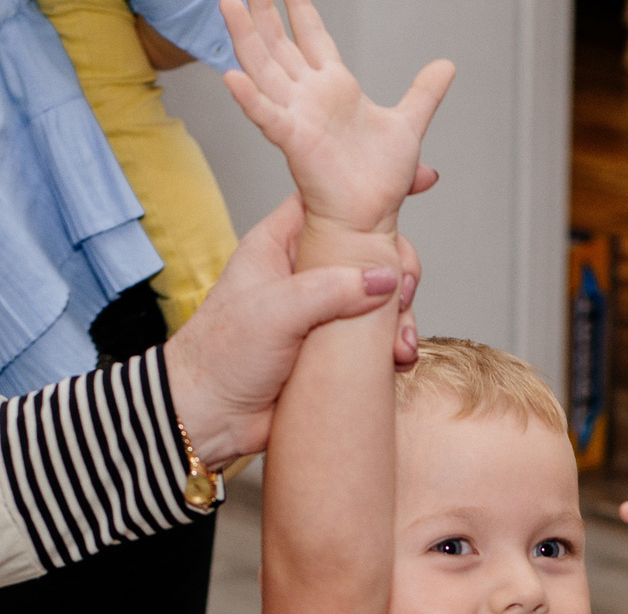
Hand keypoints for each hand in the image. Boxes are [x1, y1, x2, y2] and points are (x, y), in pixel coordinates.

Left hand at [164, 196, 423, 462]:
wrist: (209, 417)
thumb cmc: (221, 355)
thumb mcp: (274, 311)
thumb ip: (331, 289)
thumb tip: (385, 279)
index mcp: (282, 244)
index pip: (333, 202)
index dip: (372, 193)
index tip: (418, 181)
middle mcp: (305, 273)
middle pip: (369, 249)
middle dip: (397, 268)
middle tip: (405, 291)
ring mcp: (322, 311)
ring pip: (379, 297)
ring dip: (400, 316)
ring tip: (400, 344)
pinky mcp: (333, 348)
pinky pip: (376, 337)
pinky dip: (393, 346)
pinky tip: (398, 361)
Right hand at [219, 0, 452, 241]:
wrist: (370, 219)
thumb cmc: (381, 181)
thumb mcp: (409, 125)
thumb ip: (424, 92)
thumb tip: (446, 65)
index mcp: (336, 87)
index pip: (312, 36)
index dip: (299, 8)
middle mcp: (310, 96)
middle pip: (279, 42)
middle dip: (263, 10)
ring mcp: (298, 116)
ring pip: (264, 67)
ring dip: (245, 36)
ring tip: (228, 4)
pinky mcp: (294, 142)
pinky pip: (267, 116)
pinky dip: (249, 98)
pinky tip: (232, 77)